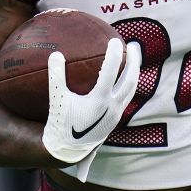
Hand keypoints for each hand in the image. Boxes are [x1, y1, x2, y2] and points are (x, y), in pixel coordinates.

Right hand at [41, 38, 140, 164]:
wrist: (68, 150)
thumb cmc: (60, 122)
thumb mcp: (56, 99)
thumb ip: (56, 77)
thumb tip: (55, 54)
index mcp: (99, 101)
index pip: (110, 72)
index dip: (113, 54)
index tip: (114, 40)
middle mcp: (112, 107)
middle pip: (130, 79)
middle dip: (134, 61)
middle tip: (131, 44)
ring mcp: (116, 114)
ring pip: (131, 89)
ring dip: (134, 71)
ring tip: (133, 57)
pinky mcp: (116, 118)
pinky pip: (126, 96)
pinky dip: (127, 83)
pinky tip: (123, 76)